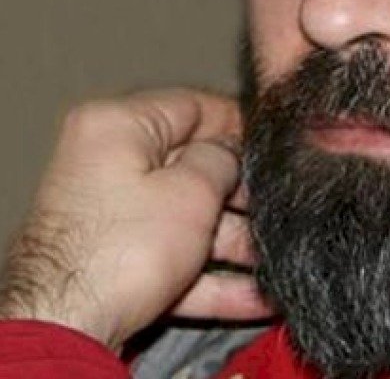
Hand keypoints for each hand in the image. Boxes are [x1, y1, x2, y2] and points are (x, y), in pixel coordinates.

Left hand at [0, 90, 273, 350]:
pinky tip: (252, 295)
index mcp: (117, 127)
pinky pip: (170, 256)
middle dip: (240, 195)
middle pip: (190, 166)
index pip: (191, 107)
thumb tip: (231, 153)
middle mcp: (106, 163)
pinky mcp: (112, 260)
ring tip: (275, 258)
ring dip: (232, 242)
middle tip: (276, 206)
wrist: (66, 329)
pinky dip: (208, 275)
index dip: (238, 124)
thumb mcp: (193, 191)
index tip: (271, 144)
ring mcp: (108, 214)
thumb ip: (223, 159)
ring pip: (185, 217)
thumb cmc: (122, 250)